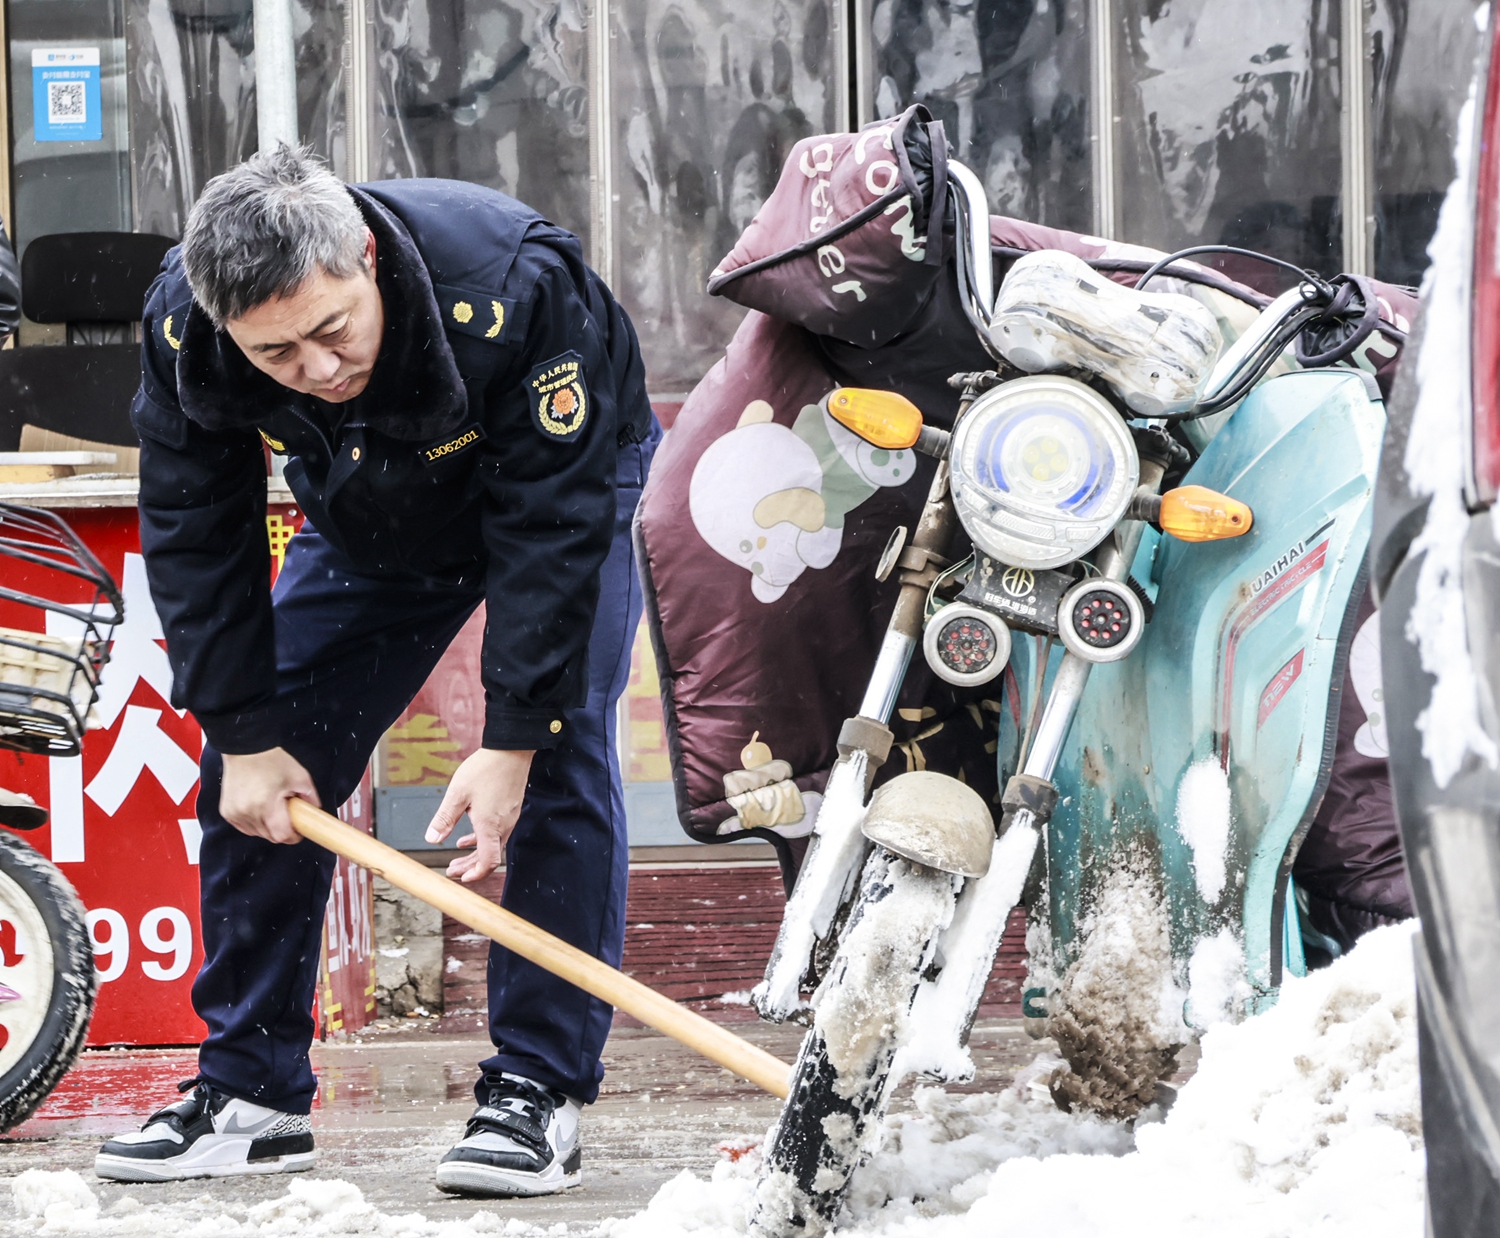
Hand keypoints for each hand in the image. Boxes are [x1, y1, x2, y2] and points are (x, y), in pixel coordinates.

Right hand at [219, 748, 318, 843]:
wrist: (246, 748)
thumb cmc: (270, 759)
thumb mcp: (299, 777)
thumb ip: (311, 797)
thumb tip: (314, 811)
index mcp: (266, 806)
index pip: (282, 836)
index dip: (294, 836)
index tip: (299, 831)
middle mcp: (248, 813)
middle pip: (270, 836)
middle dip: (282, 829)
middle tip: (288, 813)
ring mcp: (235, 814)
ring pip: (257, 833)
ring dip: (267, 826)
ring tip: (272, 805)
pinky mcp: (227, 811)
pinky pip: (244, 826)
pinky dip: (253, 822)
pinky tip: (259, 807)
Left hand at [426, 749, 534, 883]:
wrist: (510, 750)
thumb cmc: (485, 769)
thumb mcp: (458, 794)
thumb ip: (445, 819)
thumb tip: (431, 840)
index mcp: (490, 825)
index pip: (489, 861)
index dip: (476, 874)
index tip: (462, 879)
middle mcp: (503, 825)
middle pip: (489, 856)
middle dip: (469, 867)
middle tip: (451, 871)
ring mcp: (509, 818)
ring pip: (492, 845)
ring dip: (474, 854)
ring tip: (456, 856)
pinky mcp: (511, 810)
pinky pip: (496, 833)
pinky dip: (481, 840)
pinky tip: (466, 838)